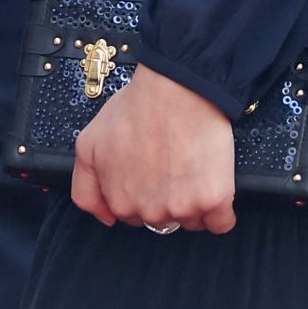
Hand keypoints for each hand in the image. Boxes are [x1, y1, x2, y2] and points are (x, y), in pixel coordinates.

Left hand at [72, 63, 235, 234]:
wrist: (175, 86)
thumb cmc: (138, 106)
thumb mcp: (90, 143)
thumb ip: (86, 188)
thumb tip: (106, 218)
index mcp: (120, 202)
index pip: (133, 216)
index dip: (144, 190)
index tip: (152, 168)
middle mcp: (149, 212)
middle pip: (163, 220)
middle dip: (168, 196)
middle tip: (172, 159)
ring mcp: (181, 208)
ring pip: (191, 220)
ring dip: (195, 200)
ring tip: (193, 162)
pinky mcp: (212, 200)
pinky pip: (221, 222)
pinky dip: (222, 209)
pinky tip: (215, 182)